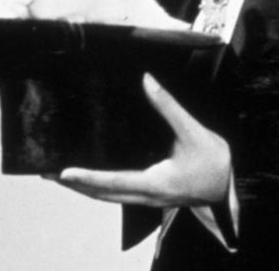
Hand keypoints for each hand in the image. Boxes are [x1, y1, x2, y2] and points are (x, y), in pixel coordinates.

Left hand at [51, 73, 231, 206]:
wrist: (229, 187)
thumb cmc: (214, 162)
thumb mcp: (193, 133)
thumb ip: (169, 107)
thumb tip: (147, 79)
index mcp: (155, 183)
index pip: (114, 181)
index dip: (88, 177)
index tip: (64, 172)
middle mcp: (147, 196)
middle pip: (103, 195)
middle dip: (75, 185)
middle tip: (48, 173)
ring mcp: (148, 200)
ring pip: (108, 197)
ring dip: (84, 188)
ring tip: (61, 176)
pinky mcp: (150, 196)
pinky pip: (118, 194)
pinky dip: (100, 187)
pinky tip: (91, 177)